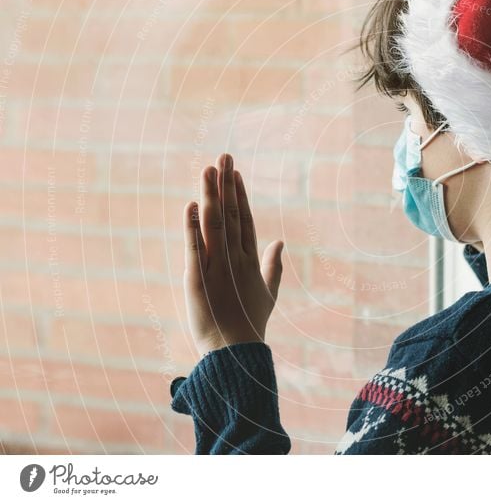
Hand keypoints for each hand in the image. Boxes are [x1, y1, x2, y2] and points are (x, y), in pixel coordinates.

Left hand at [183, 153, 283, 355]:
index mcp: (249, 260)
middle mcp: (234, 259)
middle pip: (230, 214)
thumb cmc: (251, 324)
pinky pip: (194, 247)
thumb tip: (280, 241)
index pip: (244, 219)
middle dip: (226, 185)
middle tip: (223, 156)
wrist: (236, 352)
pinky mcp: (197, 279)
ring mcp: (216, 267)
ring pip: (213, 224)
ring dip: (211, 196)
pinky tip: (190, 205)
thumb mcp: (268, 293)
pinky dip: (191, 226)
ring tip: (208, 169)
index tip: (235, 173)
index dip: (239, 195)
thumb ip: (273, 265)